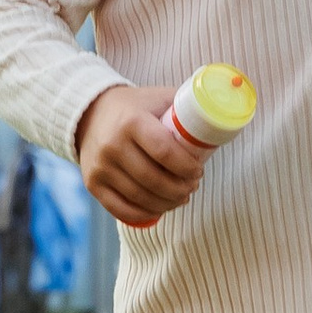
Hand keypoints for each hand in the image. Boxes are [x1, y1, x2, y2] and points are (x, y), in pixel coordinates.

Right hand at [76, 83, 208, 229]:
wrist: (90, 114)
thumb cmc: (135, 107)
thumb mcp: (159, 98)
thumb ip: (186, 107)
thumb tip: (221, 121)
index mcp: (132, 122)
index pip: (165, 152)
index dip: (187, 167)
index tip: (198, 171)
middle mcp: (112, 145)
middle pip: (154, 180)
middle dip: (181, 189)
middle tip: (193, 186)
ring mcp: (100, 167)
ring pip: (140, 198)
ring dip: (167, 203)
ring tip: (181, 197)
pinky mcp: (92, 184)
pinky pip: (121, 210)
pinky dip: (144, 214)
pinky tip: (159, 209)